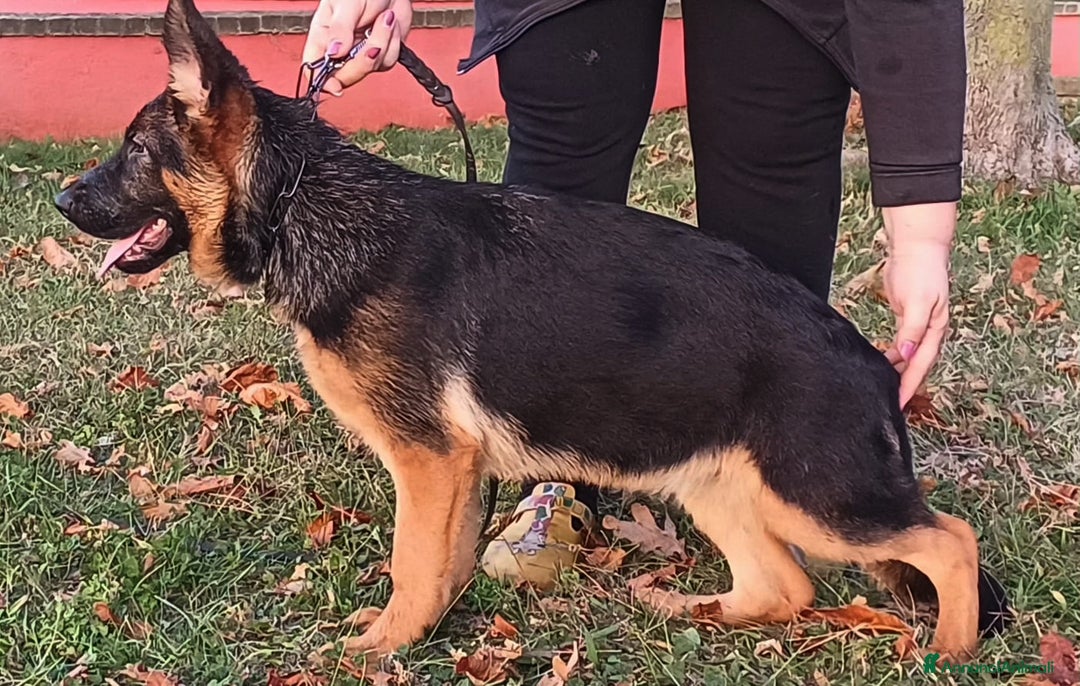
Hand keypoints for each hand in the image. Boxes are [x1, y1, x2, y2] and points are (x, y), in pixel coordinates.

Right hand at [302, 0, 412, 94]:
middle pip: (345, 77)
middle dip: (363, 61)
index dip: (322, 83)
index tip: (336, 87)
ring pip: (371, 68)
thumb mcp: (346, 3)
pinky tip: (390, 23)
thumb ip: (339, 28)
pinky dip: (393, 42)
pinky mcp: (381, 54)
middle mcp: (340, 50)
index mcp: (322, 38)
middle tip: (372, 42)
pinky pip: (388, 60)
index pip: (314, 69)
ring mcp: (361, 53)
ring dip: (382, 43)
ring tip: (384, 18)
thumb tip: (333, 53)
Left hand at [880, 203, 956, 408]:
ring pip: (909, 356)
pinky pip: (900, 343)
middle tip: (891, 404)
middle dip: (906, 385)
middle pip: (917, 365)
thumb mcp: (918, 302)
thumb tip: (906, 354)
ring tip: (885, 388)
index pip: (922, 365)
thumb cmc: (922, 271)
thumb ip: (912, 329)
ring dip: (899, 372)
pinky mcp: (906, 317)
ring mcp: (918, 324)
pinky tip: (882, 362)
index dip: (910, 386)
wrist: (917, 248)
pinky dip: (893, 355)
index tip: (898, 403)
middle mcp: (928, 330)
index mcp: (935, 330)